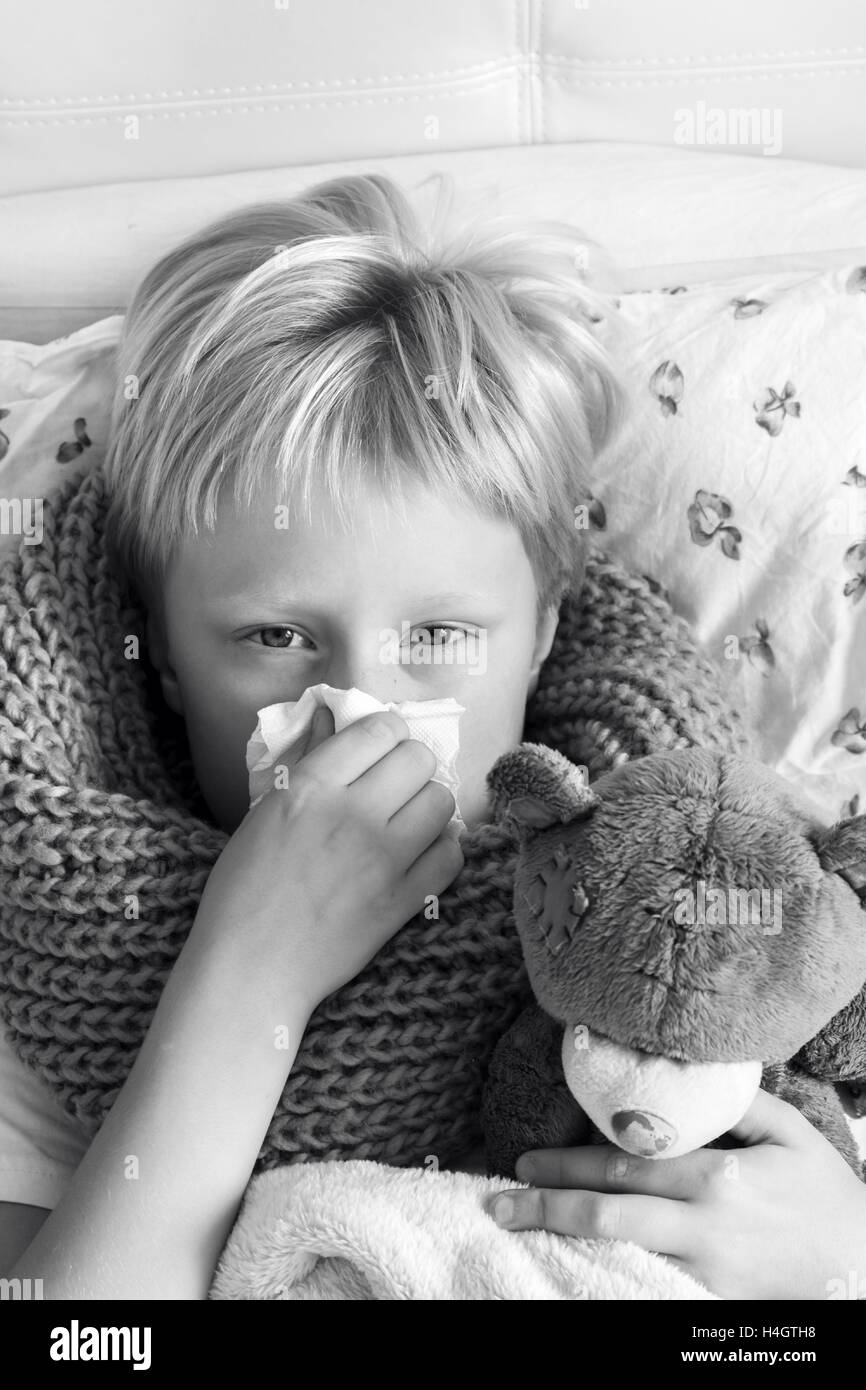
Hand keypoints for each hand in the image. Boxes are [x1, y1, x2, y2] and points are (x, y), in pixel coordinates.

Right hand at [193, 708, 463, 1014]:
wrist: (250, 969)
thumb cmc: (243, 888)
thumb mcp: (264, 811)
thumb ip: (307, 759)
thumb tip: (332, 713)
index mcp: (311, 787)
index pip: (380, 730)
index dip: (387, 732)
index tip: (380, 749)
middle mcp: (353, 815)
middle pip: (420, 759)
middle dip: (411, 765)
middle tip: (395, 785)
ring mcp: (384, 860)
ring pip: (442, 802)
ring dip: (428, 806)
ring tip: (408, 821)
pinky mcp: (404, 901)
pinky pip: (451, 855)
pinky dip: (441, 851)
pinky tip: (418, 855)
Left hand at [486, 1088, 865, 1297]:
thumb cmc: (828, 1197)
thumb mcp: (790, 1133)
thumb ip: (735, 1103)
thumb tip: (686, 1077)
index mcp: (716, 1176)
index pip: (624, 1165)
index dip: (567, 1162)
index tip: (525, 1160)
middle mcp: (702, 1226)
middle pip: (607, 1212)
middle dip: (546, 1205)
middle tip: (500, 1201)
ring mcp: (704, 1273)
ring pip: (618, 1256)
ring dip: (565, 1241)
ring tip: (522, 1232)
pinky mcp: (711, 1305)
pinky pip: (646, 1288)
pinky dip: (605, 1277)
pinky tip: (572, 1272)